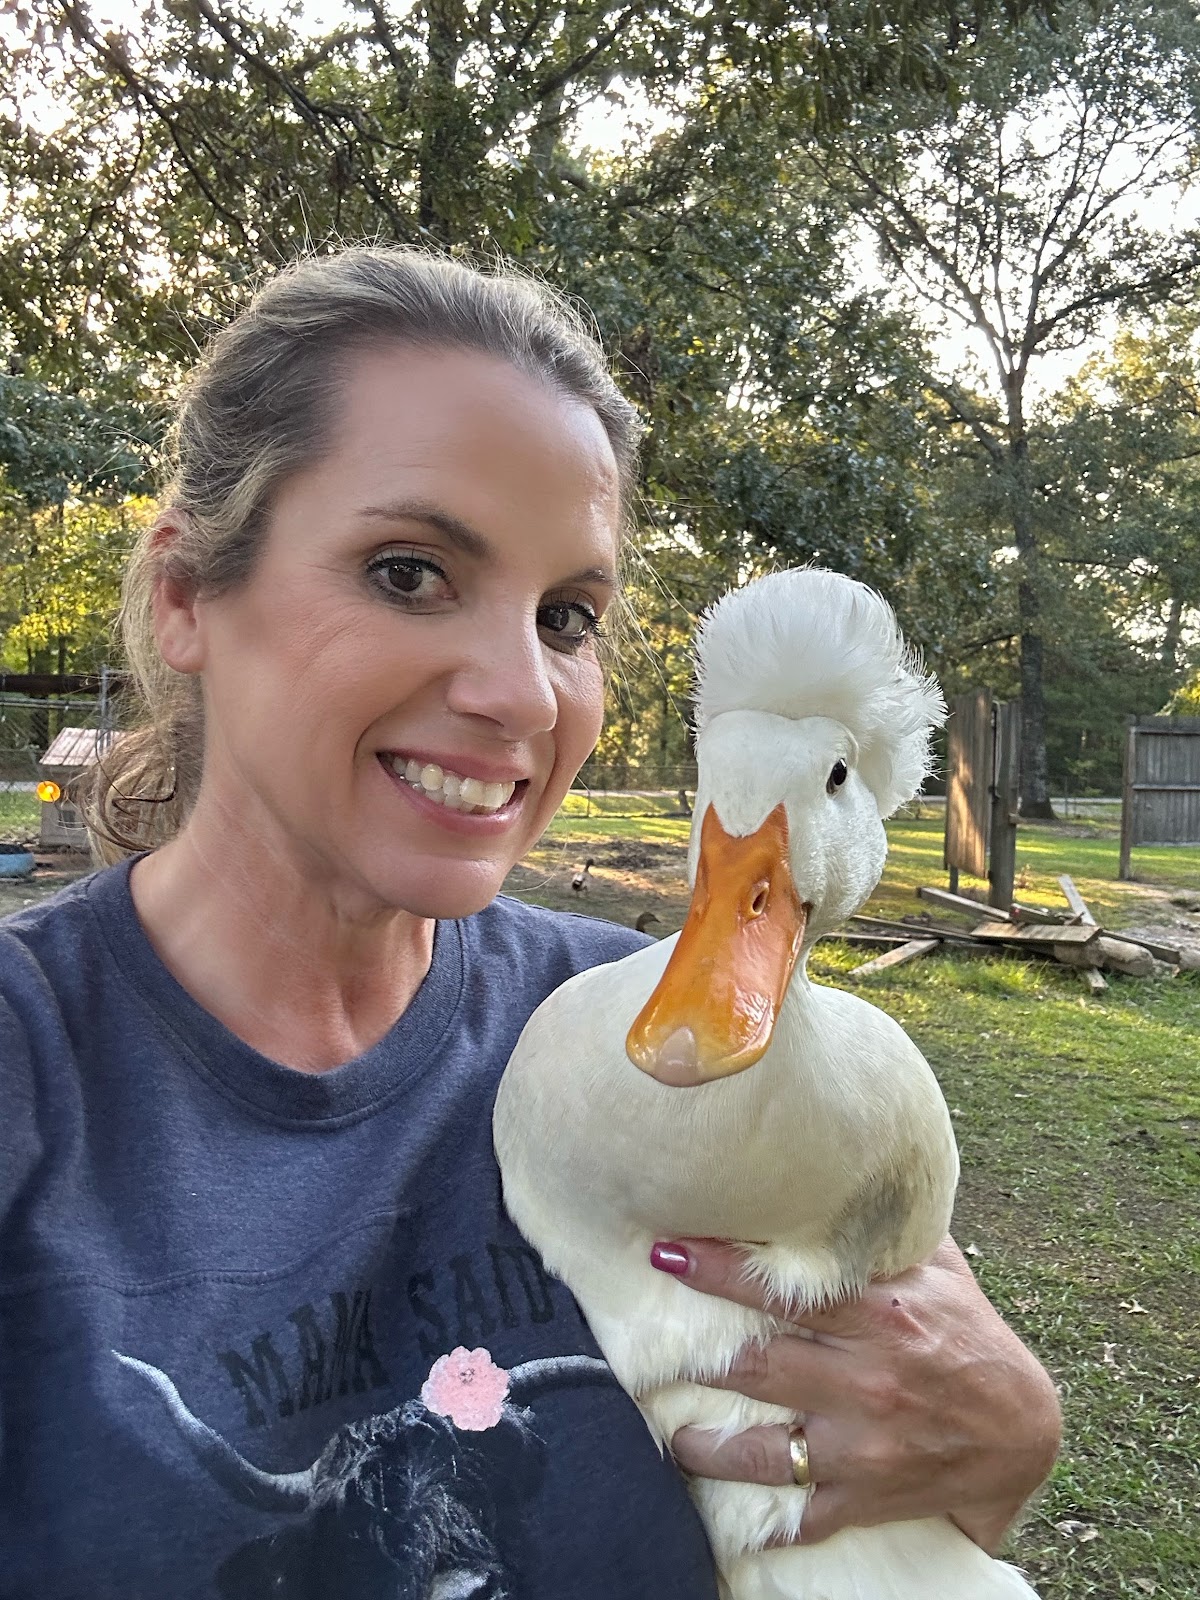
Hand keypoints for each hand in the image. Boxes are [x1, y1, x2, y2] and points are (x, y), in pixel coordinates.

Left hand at [651, 1235, 1060, 1550]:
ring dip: (705, 1445)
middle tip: (639, 1344)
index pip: (785, 1290)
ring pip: (762, 1451)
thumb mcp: (939, 1274)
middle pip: (758, 1366)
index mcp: (882, 1316)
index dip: (719, 1269)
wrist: (1024, 1434)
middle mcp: (867, 1381)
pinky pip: (802, 1516)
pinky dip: (761, 1519)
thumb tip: (835, 1172)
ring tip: (671, 1433)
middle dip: (693, 1356)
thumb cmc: (972, 1338)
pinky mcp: (868, 1497)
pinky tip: (719, 1510)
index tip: (666, 1251)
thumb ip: (883, 1234)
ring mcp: (865, 1446)